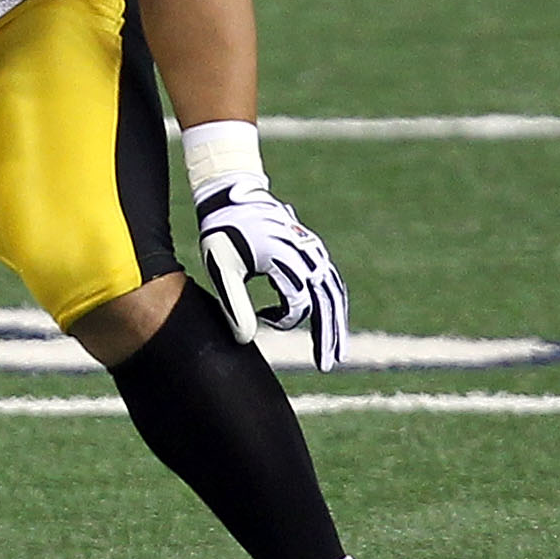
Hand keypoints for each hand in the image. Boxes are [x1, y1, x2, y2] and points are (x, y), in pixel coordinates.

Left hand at [194, 175, 348, 371]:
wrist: (231, 194)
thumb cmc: (221, 232)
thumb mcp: (222, 270)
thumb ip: (234, 305)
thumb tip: (246, 340)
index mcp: (285, 259)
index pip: (298, 304)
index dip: (282, 320)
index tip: (261, 319)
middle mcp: (305, 253)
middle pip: (327, 301)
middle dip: (329, 334)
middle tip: (329, 364)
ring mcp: (311, 249)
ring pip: (333, 291)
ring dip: (336, 322)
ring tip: (338, 351)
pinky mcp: (310, 247)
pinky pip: (328, 279)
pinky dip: (332, 302)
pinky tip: (330, 320)